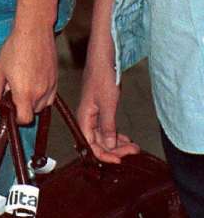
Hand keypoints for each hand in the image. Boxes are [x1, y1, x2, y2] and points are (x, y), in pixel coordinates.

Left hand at [0, 25, 57, 123]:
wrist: (34, 32)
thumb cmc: (15, 49)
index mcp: (25, 93)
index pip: (25, 120)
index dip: (16, 118)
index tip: (10, 108)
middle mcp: (40, 93)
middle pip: (33, 112)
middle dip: (22, 106)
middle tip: (13, 90)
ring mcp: (51, 88)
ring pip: (42, 105)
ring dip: (32, 101)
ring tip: (23, 82)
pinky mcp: (57, 81)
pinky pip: (50, 97)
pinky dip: (41, 94)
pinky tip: (33, 80)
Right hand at [77, 47, 139, 163]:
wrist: (103, 56)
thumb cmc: (102, 76)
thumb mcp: (107, 104)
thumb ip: (107, 126)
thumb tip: (109, 146)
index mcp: (84, 116)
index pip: (90, 144)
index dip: (104, 155)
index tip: (120, 160)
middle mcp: (87, 116)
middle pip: (97, 141)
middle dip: (115, 149)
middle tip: (133, 152)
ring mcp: (94, 112)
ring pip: (103, 135)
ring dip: (118, 143)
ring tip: (133, 147)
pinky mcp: (101, 107)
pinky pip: (107, 127)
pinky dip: (117, 134)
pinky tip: (126, 137)